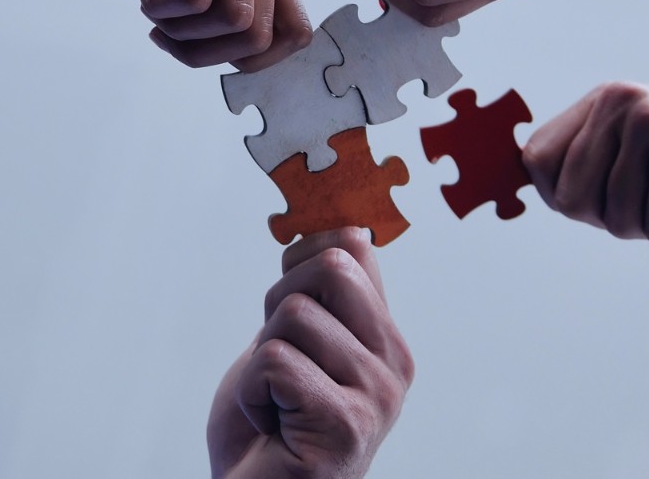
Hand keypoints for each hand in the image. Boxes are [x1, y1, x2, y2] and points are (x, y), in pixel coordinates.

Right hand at [42, 0, 311, 69]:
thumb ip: (221, 7)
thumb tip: (248, 61)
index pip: (295, 31)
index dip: (251, 63)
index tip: (199, 49)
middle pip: (256, 35)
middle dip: (201, 52)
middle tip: (162, 30)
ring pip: (231, 18)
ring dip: (177, 29)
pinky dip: (157, 6)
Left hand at [207, 229, 412, 478]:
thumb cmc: (268, 424)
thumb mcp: (294, 341)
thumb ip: (317, 293)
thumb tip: (340, 223)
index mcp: (386, 337)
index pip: (355, 246)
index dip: (301, 259)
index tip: (282, 304)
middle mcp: (395, 364)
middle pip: (332, 267)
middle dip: (278, 306)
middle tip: (277, 362)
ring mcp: (377, 396)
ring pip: (293, 315)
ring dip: (260, 360)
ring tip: (276, 402)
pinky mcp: (346, 424)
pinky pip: (275, 361)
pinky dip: (253, 393)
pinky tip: (271, 426)